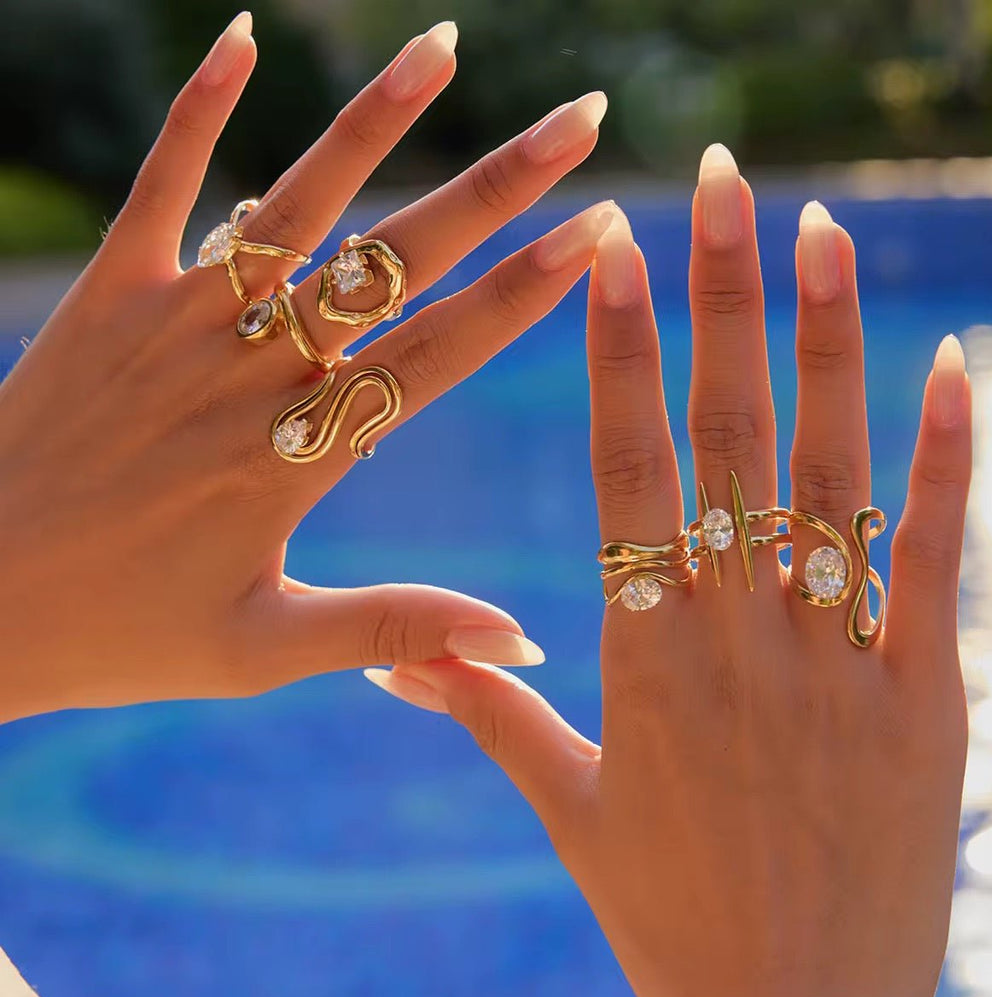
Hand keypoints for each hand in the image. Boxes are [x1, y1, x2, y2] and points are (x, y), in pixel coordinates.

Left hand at [0, 14, 612, 721]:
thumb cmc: (120, 635)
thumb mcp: (265, 652)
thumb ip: (395, 627)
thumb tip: (520, 647)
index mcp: (300, 454)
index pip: (440, 352)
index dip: (525, 291)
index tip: (597, 231)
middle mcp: (252, 369)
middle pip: (398, 260)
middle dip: (498, 186)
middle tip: (582, 119)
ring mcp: (178, 321)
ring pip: (297, 201)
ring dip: (377, 119)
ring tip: (445, 44)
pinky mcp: (107, 294)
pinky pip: (161, 183)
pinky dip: (200, 107)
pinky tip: (242, 31)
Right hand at [365, 148, 971, 996]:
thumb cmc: (668, 912)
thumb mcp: (568, 808)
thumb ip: (488, 713)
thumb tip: (391, 663)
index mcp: (641, 660)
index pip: (625, 472)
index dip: (621, 357)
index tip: (617, 257)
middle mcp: (736, 640)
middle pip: (724, 440)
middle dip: (719, 303)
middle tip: (718, 188)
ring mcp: (836, 663)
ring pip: (829, 472)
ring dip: (825, 345)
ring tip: (820, 231)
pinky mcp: (924, 698)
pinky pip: (936, 555)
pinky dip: (946, 454)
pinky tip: (947, 360)